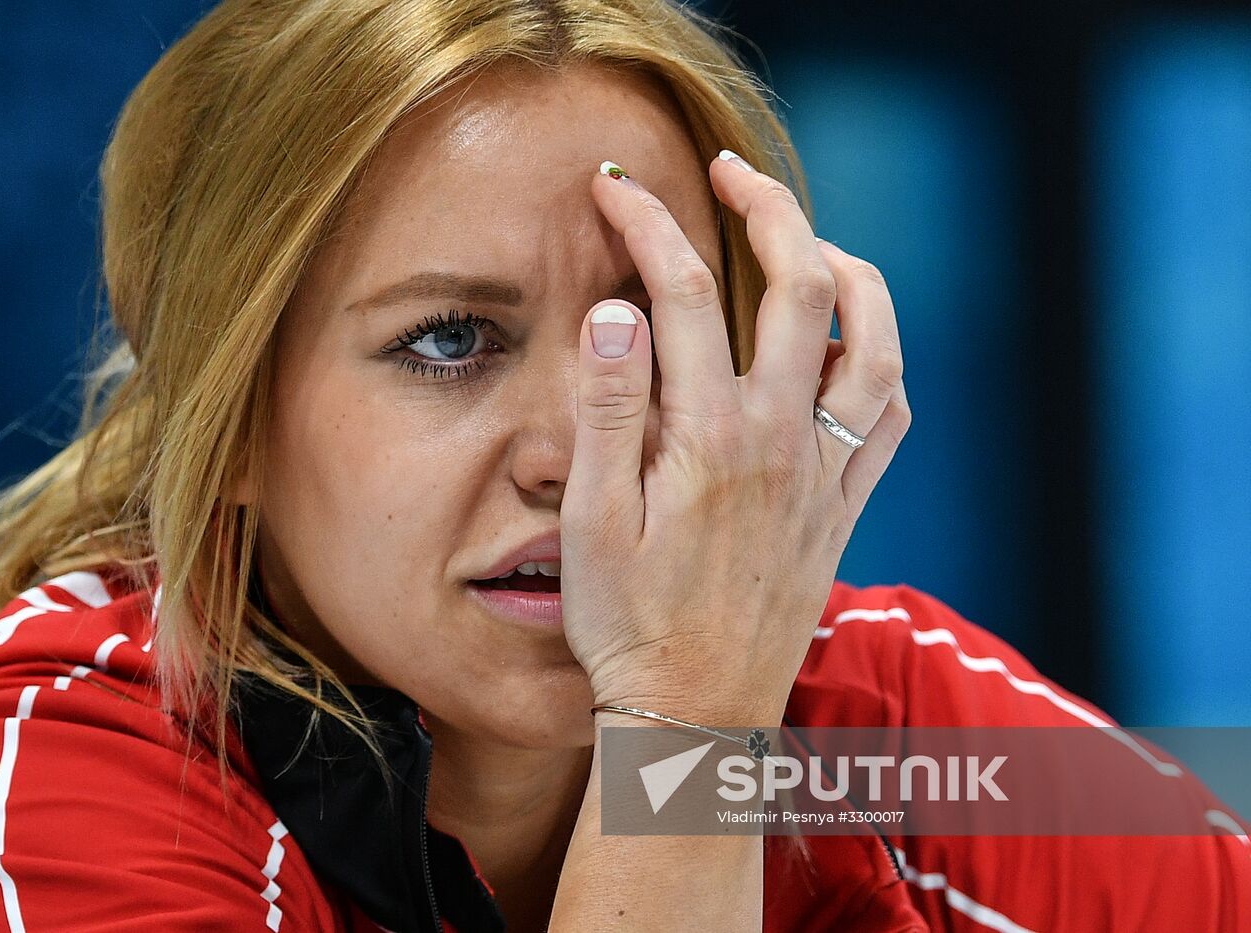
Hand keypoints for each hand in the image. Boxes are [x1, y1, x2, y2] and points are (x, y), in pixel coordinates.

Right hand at [559, 153, 909, 726]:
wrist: (696, 716)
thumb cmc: (630, 626)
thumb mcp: (593, 523)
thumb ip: (609, 411)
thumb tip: (616, 312)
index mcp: (712, 437)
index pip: (679, 293)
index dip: (646, 225)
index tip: (615, 190)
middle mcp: (784, 441)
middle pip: (800, 286)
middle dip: (766, 209)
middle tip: (729, 173)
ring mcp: (825, 472)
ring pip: (872, 341)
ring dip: (849, 272)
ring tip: (809, 242)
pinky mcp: (845, 506)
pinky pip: (890, 413)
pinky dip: (880, 357)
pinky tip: (849, 344)